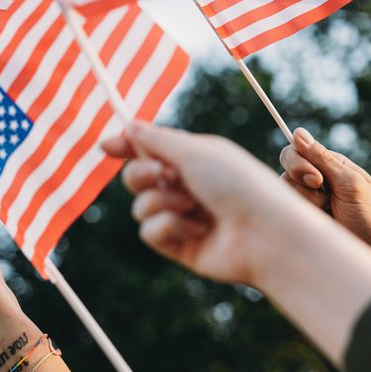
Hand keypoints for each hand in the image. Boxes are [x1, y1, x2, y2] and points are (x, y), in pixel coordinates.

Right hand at [103, 121, 318, 288]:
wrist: (265, 233)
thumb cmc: (237, 184)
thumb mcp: (195, 152)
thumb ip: (156, 140)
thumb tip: (129, 125)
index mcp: (196, 158)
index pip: (152, 149)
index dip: (127, 146)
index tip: (105, 147)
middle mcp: (189, 186)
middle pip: (138, 177)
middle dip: (141, 173)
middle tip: (159, 173)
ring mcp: (184, 217)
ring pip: (141, 205)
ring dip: (162, 201)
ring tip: (192, 205)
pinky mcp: (181, 246)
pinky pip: (150, 232)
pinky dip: (170, 226)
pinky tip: (198, 230)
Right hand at [279, 128, 370, 259]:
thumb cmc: (369, 218)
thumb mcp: (349, 183)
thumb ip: (323, 158)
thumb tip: (298, 132)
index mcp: (332, 165)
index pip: (300, 149)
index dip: (300, 161)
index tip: (317, 180)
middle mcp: (317, 179)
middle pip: (288, 165)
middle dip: (301, 180)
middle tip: (324, 198)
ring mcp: (308, 198)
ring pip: (284, 186)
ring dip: (306, 201)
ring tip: (327, 212)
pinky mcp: (303, 216)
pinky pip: (285, 206)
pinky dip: (301, 212)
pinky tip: (319, 220)